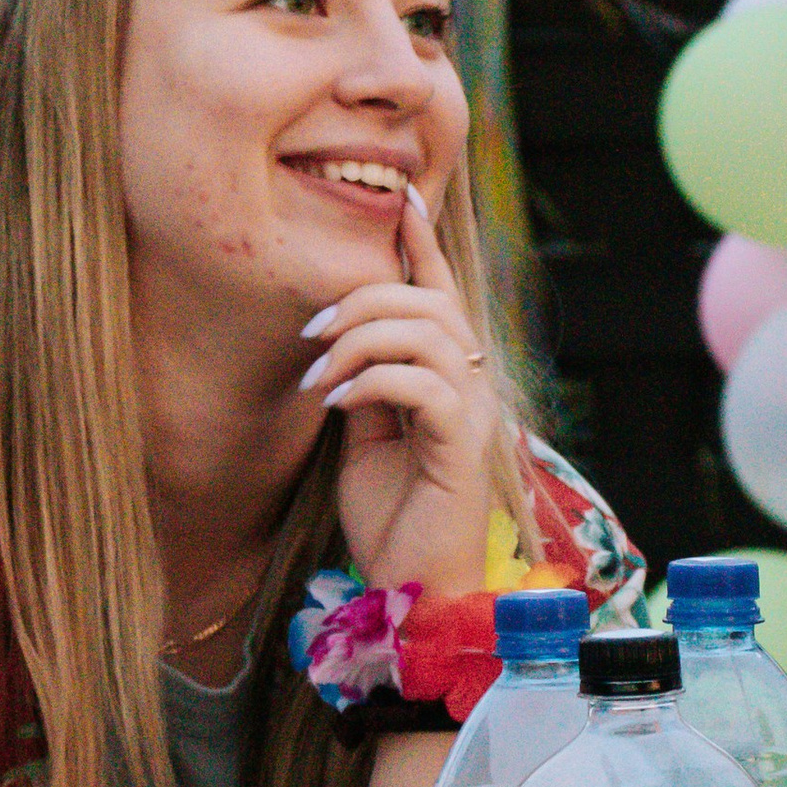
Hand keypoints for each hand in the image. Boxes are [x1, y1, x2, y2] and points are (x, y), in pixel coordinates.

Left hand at [301, 183, 501, 600]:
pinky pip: (426, 386)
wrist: (414, 591)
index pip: (440, 294)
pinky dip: (374, 382)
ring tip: (319, 377)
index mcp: (449, 380)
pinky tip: (339, 403)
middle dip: (364, 299)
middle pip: (430, 303)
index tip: (401, 194)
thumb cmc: (392, 520)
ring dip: (361, 342)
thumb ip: (367, 383)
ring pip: (429, 333)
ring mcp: (474, 417)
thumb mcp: (365, 438)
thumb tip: (344, 338)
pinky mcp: (463, 449)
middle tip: (312, 335)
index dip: (424, 242)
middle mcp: (472, 388)